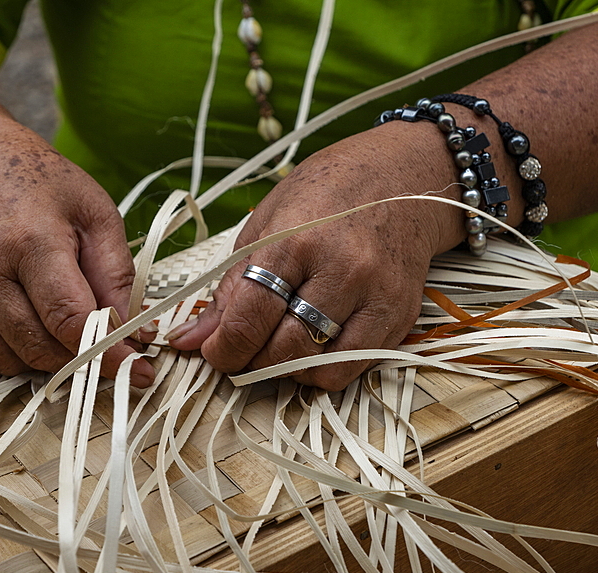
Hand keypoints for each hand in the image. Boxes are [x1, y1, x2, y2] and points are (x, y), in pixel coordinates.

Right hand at [0, 123, 154, 385]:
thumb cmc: (42, 189)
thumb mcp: (97, 213)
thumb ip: (118, 276)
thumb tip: (132, 338)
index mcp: (30, 240)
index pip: (69, 320)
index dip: (107, 352)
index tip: (138, 370)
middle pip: (41, 348)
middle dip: (78, 355)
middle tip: (99, 340)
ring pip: (10, 359)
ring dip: (44, 352)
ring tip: (53, 312)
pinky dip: (10, 341)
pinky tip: (15, 301)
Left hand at [167, 124, 464, 389]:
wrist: (403, 178)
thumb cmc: (326, 193)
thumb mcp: (266, 223)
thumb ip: (231, 284)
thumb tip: (195, 337)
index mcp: (296, 240)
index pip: (250, 316)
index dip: (223, 348)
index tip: (213, 351)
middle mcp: (341, 269)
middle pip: (283, 347)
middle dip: (250, 361)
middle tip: (241, 351)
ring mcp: (375, 294)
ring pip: (317, 365)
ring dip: (285, 369)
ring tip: (276, 346)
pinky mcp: (399, 313)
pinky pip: (351, 367)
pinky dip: (321, 369)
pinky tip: (311, 347)